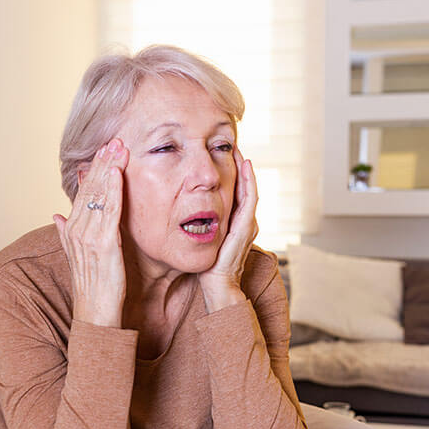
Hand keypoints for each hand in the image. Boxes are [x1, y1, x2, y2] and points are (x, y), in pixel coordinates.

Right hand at [53, 138, 128, 326]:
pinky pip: (109, 212)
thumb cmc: (93, 288)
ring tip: (117, 147)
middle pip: (89, 189)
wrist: (96, 315)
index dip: (94, 170)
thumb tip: (56, 215)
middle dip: (101, 162)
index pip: (84, 193)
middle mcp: (76, 230)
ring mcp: (88, 237)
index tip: (104, 149)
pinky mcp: (103, 244)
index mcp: (72, 230)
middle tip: (113, 138)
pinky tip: (118, 173)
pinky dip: (113, 190)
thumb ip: (67, 234)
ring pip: (98, 195)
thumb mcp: (78, 256)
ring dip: (108, 169)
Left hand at [198, 147, 257, 312]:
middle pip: (243, 186)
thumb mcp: (201, 238)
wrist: (217, 286)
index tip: (218, 152)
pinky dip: (249, 180)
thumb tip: (178, 208)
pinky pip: (250, 198)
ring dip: (245, 167)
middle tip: (229, 142)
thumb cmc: (206, 266)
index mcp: (235, 222)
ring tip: (237, 147)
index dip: (228, 171)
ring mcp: (248, 223)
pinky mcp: (246, 227)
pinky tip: (244, 164)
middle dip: (238, 164)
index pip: (234, 190)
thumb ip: (197, 222)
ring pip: (249, 188)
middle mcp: (245, 220)